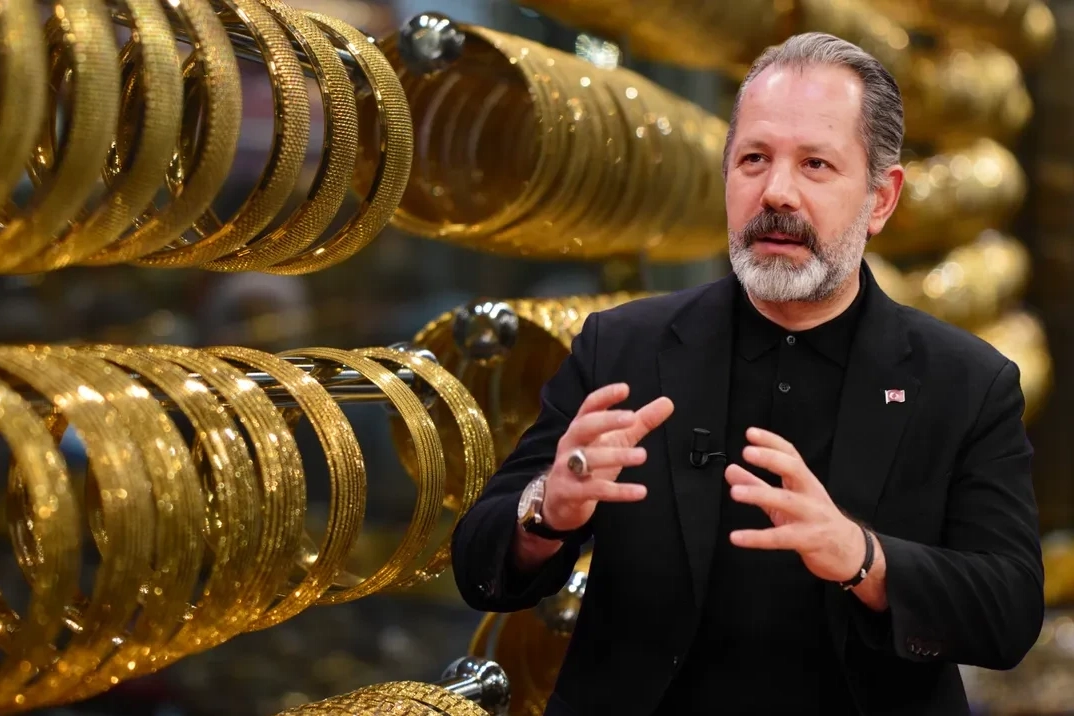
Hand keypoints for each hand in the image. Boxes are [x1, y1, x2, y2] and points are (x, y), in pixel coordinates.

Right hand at [541, 383, 673, 532]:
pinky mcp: (570, 492)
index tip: (625, 389)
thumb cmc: (588, 464)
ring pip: (589, 459)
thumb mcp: (615, 441)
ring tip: (642, 455)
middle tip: (631, 418)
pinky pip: (595, 490)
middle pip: (584, 426)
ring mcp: (567, 468)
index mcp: (581, 428)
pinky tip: (640, 491)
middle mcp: (571, 444)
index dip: (605, 396)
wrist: (558, 502)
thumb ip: (640, 423)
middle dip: (606, 420)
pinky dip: (618, 492)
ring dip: (616, 456)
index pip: (589, 406)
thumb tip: (667, 402)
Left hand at [725, 427, 865, 583]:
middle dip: (771, 459)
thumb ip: (757, 484)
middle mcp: (810, 494)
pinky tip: (737, 537)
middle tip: (747, 452)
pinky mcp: (809, 540)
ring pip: (787, 501)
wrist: (848, 551)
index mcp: (805, 482)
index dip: (771, 441)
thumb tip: (730, 470)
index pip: (791, 454)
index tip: (750, 433)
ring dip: (759, 494)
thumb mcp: (785, 500)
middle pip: (794, 469)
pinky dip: (756, 537)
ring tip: (735, 492)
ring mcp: (812, 517)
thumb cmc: (815, 521)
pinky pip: (780, 538)